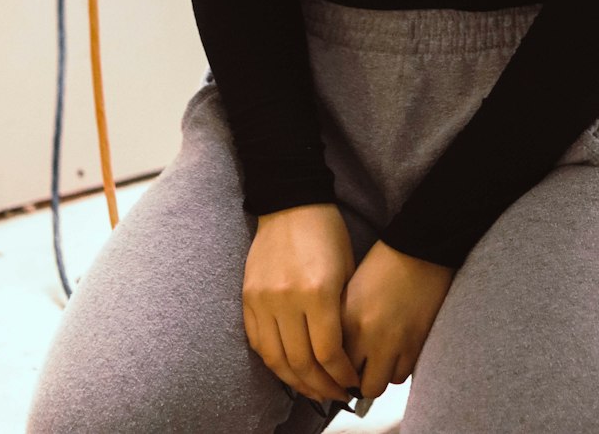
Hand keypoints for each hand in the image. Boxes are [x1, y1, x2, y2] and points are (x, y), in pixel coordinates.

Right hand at [242, 204, 363, 405]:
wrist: (291, 202)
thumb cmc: (326, 233)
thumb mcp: (346, 271)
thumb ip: (341, 314)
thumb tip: (343, 357)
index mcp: (317, 291)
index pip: (327, 352)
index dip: (340, 376)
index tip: (351, 384)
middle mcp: (287, 299)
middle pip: (301, 362)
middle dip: (321, 387)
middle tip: (335, 396)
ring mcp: (263, 299)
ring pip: (276, 359)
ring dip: (296, 382)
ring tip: (313, 391)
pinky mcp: (248, 297)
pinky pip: (257, 342)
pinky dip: (273, 362)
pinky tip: (288, 369)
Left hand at [340, 239, 454, 399]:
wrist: (419, 249)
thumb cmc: (383, 262)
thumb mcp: (349, 288)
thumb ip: (341, 322)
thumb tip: (336, 352)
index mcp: (346, 318)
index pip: (332, 365)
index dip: (334, 371)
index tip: (336, 371)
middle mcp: (367, 336)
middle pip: (357, 385)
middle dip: (356, 382)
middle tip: (358, 371)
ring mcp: (394, 343)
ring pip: (381, 386)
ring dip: (378, 376)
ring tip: (378, 359)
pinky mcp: (417, 344)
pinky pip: (402, 375)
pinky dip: (397, 368)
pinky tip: (396, 352)